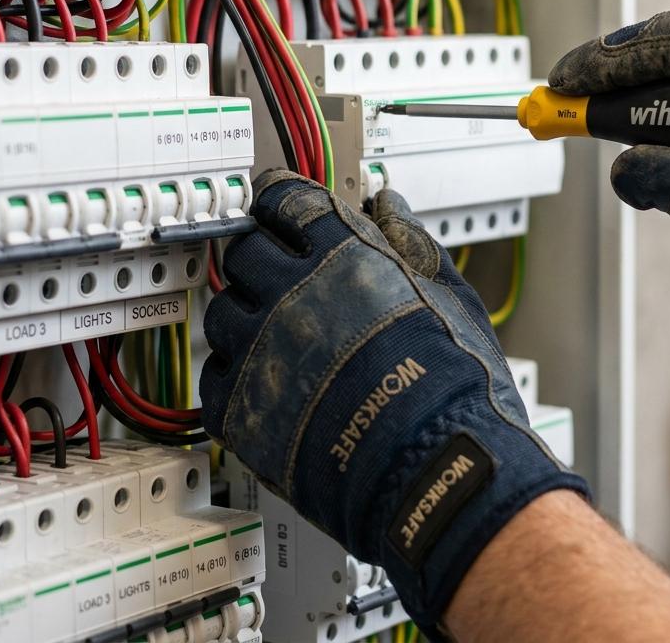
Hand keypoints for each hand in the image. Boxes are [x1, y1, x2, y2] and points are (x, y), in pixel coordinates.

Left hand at [200, 172, 587, 637]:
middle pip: (245, 251)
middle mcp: (292, 294)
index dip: (280, 199)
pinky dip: (233, 370)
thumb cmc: (457, 386)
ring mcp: (261, 352)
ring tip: (276, 332)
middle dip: (262, 254)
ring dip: (243, 312)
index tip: (277, 204)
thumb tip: (390, 205)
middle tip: (281, 272)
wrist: (441, 471)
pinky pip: (212, 373)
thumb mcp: (450, 295)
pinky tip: (266, 378)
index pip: (286, 201)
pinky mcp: (243, 410)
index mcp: (343, 256)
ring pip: (221, 310)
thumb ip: (413, 242)